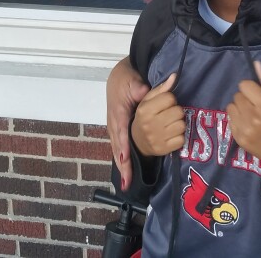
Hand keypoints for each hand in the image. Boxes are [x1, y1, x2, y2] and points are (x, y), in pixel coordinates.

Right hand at [107, 57, 149, 189]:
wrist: (116, 78)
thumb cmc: (125, 80)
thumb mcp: (132, 81)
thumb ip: (139, 88)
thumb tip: (145, 91)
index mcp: (118, 111)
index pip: (121, 129)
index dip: (123, 144)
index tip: (125, 157)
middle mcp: (115, 123)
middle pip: (118, 145)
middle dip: (122, 163)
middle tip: (126, 180)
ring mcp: (115, 128)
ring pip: (117, 149)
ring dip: (122, 166)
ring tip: (126, 182)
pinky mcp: (118, 131)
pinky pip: (120, 148)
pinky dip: (122, 161)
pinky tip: (127, 174)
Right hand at [130, 73, 185, 157]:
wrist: (137, 141)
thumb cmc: (144, 117)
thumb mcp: (148, 101)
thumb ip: (161, 88)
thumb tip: (174, 76)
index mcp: (144, 110)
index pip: (170, 98)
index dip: (170, 100)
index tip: (164, 105)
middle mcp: (149, 124)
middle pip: (178, 111)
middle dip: (176, 112)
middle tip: (169, 115)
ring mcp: (156, 139)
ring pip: (182, 125)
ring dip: (179, 124)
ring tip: (170, 125)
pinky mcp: (163, 150)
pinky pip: (182, 140)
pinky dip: (179, 137)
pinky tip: (171, 135)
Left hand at [227, 61, 260, 175]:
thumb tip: (256, 64)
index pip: (244, 85)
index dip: (252, 87)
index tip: (259, 94)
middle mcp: (253, 118)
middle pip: (237, 95)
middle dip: (246, 98)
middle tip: (257, 106)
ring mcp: (244, 130)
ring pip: (231, 107)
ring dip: (240, 108)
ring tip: (252, 115)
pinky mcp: (239, 139)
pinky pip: (230, 120)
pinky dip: (238, 120)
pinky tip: (249, 125)